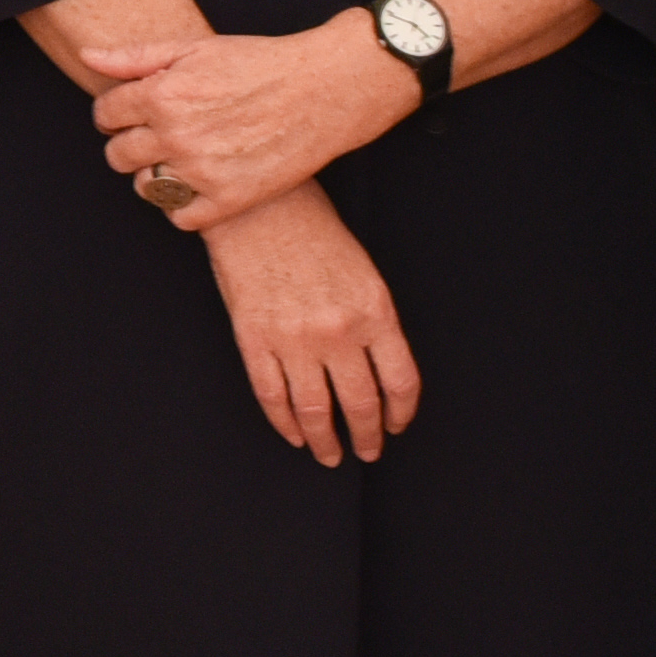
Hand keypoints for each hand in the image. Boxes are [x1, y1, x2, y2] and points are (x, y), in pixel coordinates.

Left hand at [82, 17, 406, 231]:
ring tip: (179, 158)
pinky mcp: (230, 199)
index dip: (116, 111)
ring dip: (153, 175)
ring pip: (145, 188)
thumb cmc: (258, 63)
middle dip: (129, 143)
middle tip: (157, 135)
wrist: (323, 90)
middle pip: (118, 155)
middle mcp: (177, 136)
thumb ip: (135, 57)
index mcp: (162, 94)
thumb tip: (88, 57)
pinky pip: (180, 218)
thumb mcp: (194, 48)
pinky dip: (183, 205)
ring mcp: (202, 171)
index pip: (104, 115)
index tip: (134, 110)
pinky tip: (198, 183)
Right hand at [197, 189, 419, 465]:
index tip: (395, 426)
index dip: (400, 413)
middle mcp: (338, 332)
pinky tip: (294, 434)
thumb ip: (373, 322)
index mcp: (374, 312)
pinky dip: (285, 423)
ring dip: (325, 440)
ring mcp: (293, 338)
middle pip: (361, 404)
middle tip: (366, 451)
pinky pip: (273, 395)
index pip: (400, 382)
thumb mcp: (363, 272)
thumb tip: (377, 373)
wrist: (258, 203)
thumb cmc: (313, 228)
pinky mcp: (255, 339)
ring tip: (330, 454)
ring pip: (315, 410)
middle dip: (367, 436)